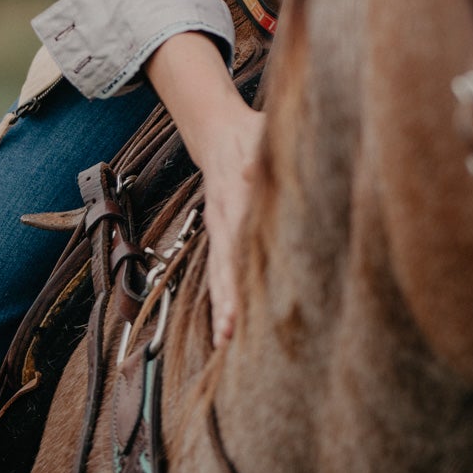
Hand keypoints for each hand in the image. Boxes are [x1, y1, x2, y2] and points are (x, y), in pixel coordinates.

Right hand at [200, 103, 264, 345]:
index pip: (233, 242)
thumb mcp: (255, 133)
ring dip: (220, 305)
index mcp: (231, 196)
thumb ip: (256, 153)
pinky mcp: (220, 233)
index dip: (234, 274)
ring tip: (224, 340)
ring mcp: (217, 226)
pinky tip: (226, 323)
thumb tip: (252, 169)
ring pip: (216, 271)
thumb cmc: (247, 134)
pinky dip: (221, 294)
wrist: (218, 132)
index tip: (237, 304)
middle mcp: (220, 217)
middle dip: (224, 301)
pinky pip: (218, 268)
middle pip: (221, 265)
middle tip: (228, 335)